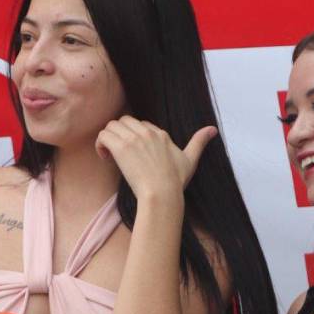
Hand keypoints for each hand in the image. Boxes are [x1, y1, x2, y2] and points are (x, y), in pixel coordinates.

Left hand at [95, 116, 217, 198]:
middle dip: (118, 134)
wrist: (162, 192)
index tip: (131, 153)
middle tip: (117, 152)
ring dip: (107, 139)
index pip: (140, 124)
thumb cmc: (175, 180)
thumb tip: (213, 129)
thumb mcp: (190, 159)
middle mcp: (146, 132)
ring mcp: (133, 139)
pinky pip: (103, 136)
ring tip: (110, 156)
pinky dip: (100, 145)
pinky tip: (106, 158)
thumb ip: (199, 142)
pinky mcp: (121, 148)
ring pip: (111, 126)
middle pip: (124, 121)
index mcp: (160, 134)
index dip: (133, 136)